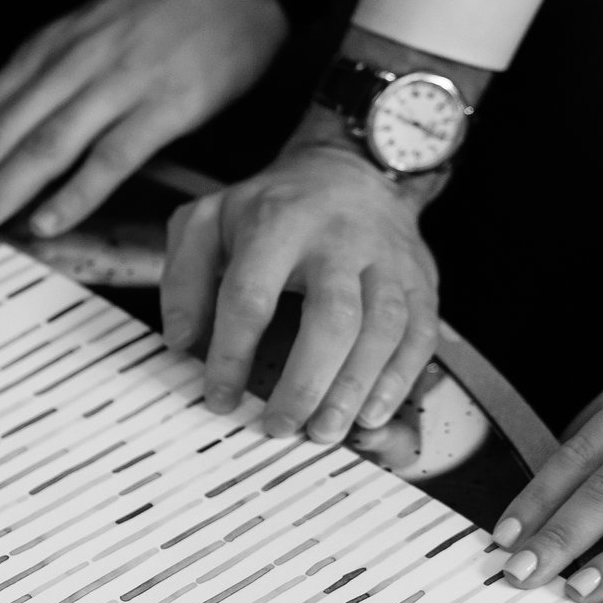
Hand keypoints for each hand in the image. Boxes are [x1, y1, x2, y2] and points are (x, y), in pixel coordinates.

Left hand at [0, 0, 288, 240]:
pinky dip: (75, 192)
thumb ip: (52, 80)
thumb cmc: (167, 5)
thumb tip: (10, 131)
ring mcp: (116, 86)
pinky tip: (45, 222)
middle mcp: (71, 67)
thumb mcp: (91, 33)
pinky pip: (111, 156)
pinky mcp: (164, 106)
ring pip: (40, 147)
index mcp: (48, 51)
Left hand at [161, 119, 438, 441]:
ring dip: (355, 388)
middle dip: (306, 380)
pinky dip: (399, 378)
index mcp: (278, 223)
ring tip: (324, 432)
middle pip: (332, 316)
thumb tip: (181, 340)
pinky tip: (372, 414)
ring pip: (383, 328)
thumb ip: (183, 277)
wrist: (350, 170)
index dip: (232, 352)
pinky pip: (420, 333)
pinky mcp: (420, 279)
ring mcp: (387, 260)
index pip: (251, 294)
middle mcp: (339, 239)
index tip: (219, 398)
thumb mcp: (209, 221)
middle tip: (279, 426)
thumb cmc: (271, 208)